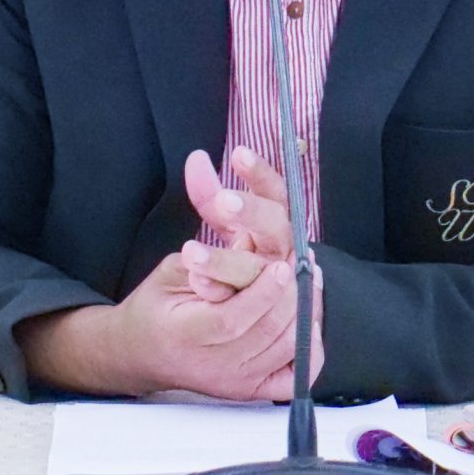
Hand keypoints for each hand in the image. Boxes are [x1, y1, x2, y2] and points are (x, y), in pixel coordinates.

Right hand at [19, 253, 307, 400]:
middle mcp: (213, 366)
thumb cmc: (154, 310)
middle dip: (293, 294)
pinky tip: (306, 321)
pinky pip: (293, 378)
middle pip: (268, 333)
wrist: (140, 353)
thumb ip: (207, 262)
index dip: (263, 293)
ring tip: (308, 282)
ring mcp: (235, 383)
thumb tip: (249, 244)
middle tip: (304, 264)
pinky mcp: (249, 391)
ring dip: (305, 312)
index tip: (281, 265)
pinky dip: (309, 350)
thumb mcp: (168, 274)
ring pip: (286, 350)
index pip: (233, 320)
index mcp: (186, 336)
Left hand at [180, 146, 295, 300]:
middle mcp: (282, 253)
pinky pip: (244, 303)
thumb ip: (209, 195)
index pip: (276, 192)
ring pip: (255, 270)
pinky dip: (219, 291)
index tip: (238, 154)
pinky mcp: (264, 315)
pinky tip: (198, 282)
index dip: (261, 174)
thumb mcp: (222, 229)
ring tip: (190, 251)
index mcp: (277, 225)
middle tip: (223, 200)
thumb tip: (197, 157)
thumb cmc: (231, 265)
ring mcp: (276, 288)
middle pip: (276, 227)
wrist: (238, 320)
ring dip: (224, 260)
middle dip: (251, 212)